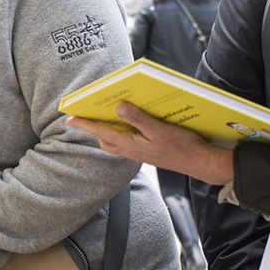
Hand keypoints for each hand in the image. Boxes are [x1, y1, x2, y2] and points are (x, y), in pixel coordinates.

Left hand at [67, 103, 234, 185]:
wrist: (200, 163)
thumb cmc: (182, 147)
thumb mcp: (159, 129)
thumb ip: (137, 118)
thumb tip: (118, 106)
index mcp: (130, 145)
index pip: (101, 131)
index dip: (85, 124)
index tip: (69, 118)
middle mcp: (131, 150)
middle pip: (105, 138)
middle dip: (95, 127)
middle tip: (88, 113)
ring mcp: (139, 153)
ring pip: (116, 141)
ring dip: (109, 129)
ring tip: (107, 115)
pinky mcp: (147, 152)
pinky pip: (128, 142)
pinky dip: (124, 132)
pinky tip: (131, 123)